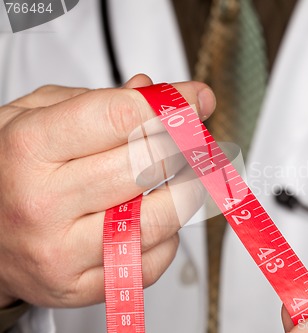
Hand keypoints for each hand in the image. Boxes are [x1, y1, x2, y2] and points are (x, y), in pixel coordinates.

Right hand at [0, 74, 215, 307]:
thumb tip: (157, 93)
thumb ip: (96, 101)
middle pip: (147, 165)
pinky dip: (168, 235)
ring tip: (182, 176)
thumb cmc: (9, 174)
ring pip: (161, 217)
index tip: (196, 99)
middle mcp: (45, 203)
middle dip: (184, 146)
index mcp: (30, 149)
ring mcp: (63, 252)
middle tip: (192, 138)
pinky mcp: (82, 287)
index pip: (121, 118)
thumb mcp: (32, 118)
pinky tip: (152, 217)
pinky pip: (152, 260)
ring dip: (186, 190)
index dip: (172, 105)